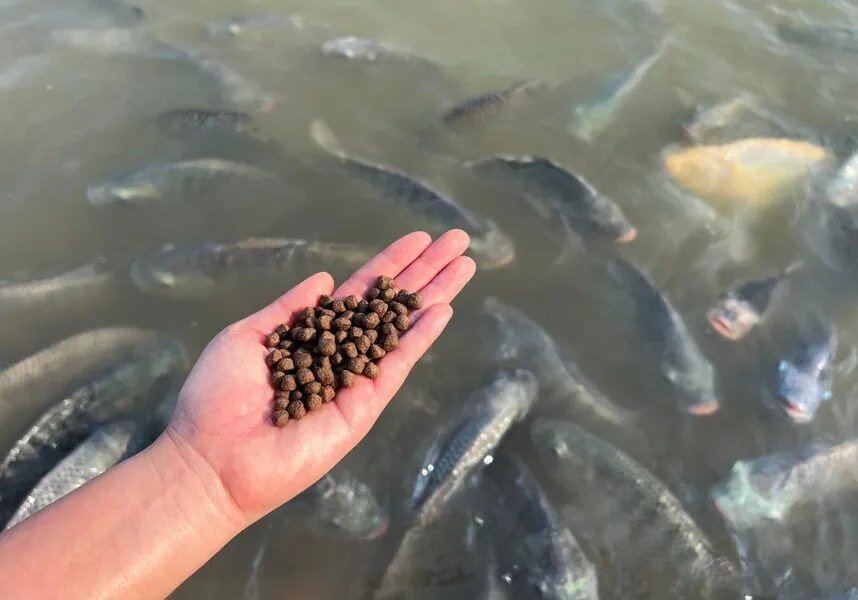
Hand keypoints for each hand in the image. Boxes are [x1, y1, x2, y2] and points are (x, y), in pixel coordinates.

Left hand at [162, 230, 475, 525]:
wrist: (213, 457)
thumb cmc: (218, 396)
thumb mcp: (248, 337)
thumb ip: (290, 309)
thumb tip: (325, 280)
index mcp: (313, 335)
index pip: (361, 292)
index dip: (390, 265)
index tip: (419, 239)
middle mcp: (342, 353)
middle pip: (392, 305)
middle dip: (425, 272)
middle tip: (458, 241)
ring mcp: (357, 379)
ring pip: (404, 329)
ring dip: (436, 296)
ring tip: (465, 264)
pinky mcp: (364, 405)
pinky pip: (397, 365)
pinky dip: (421, 337)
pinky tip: (443, 309)